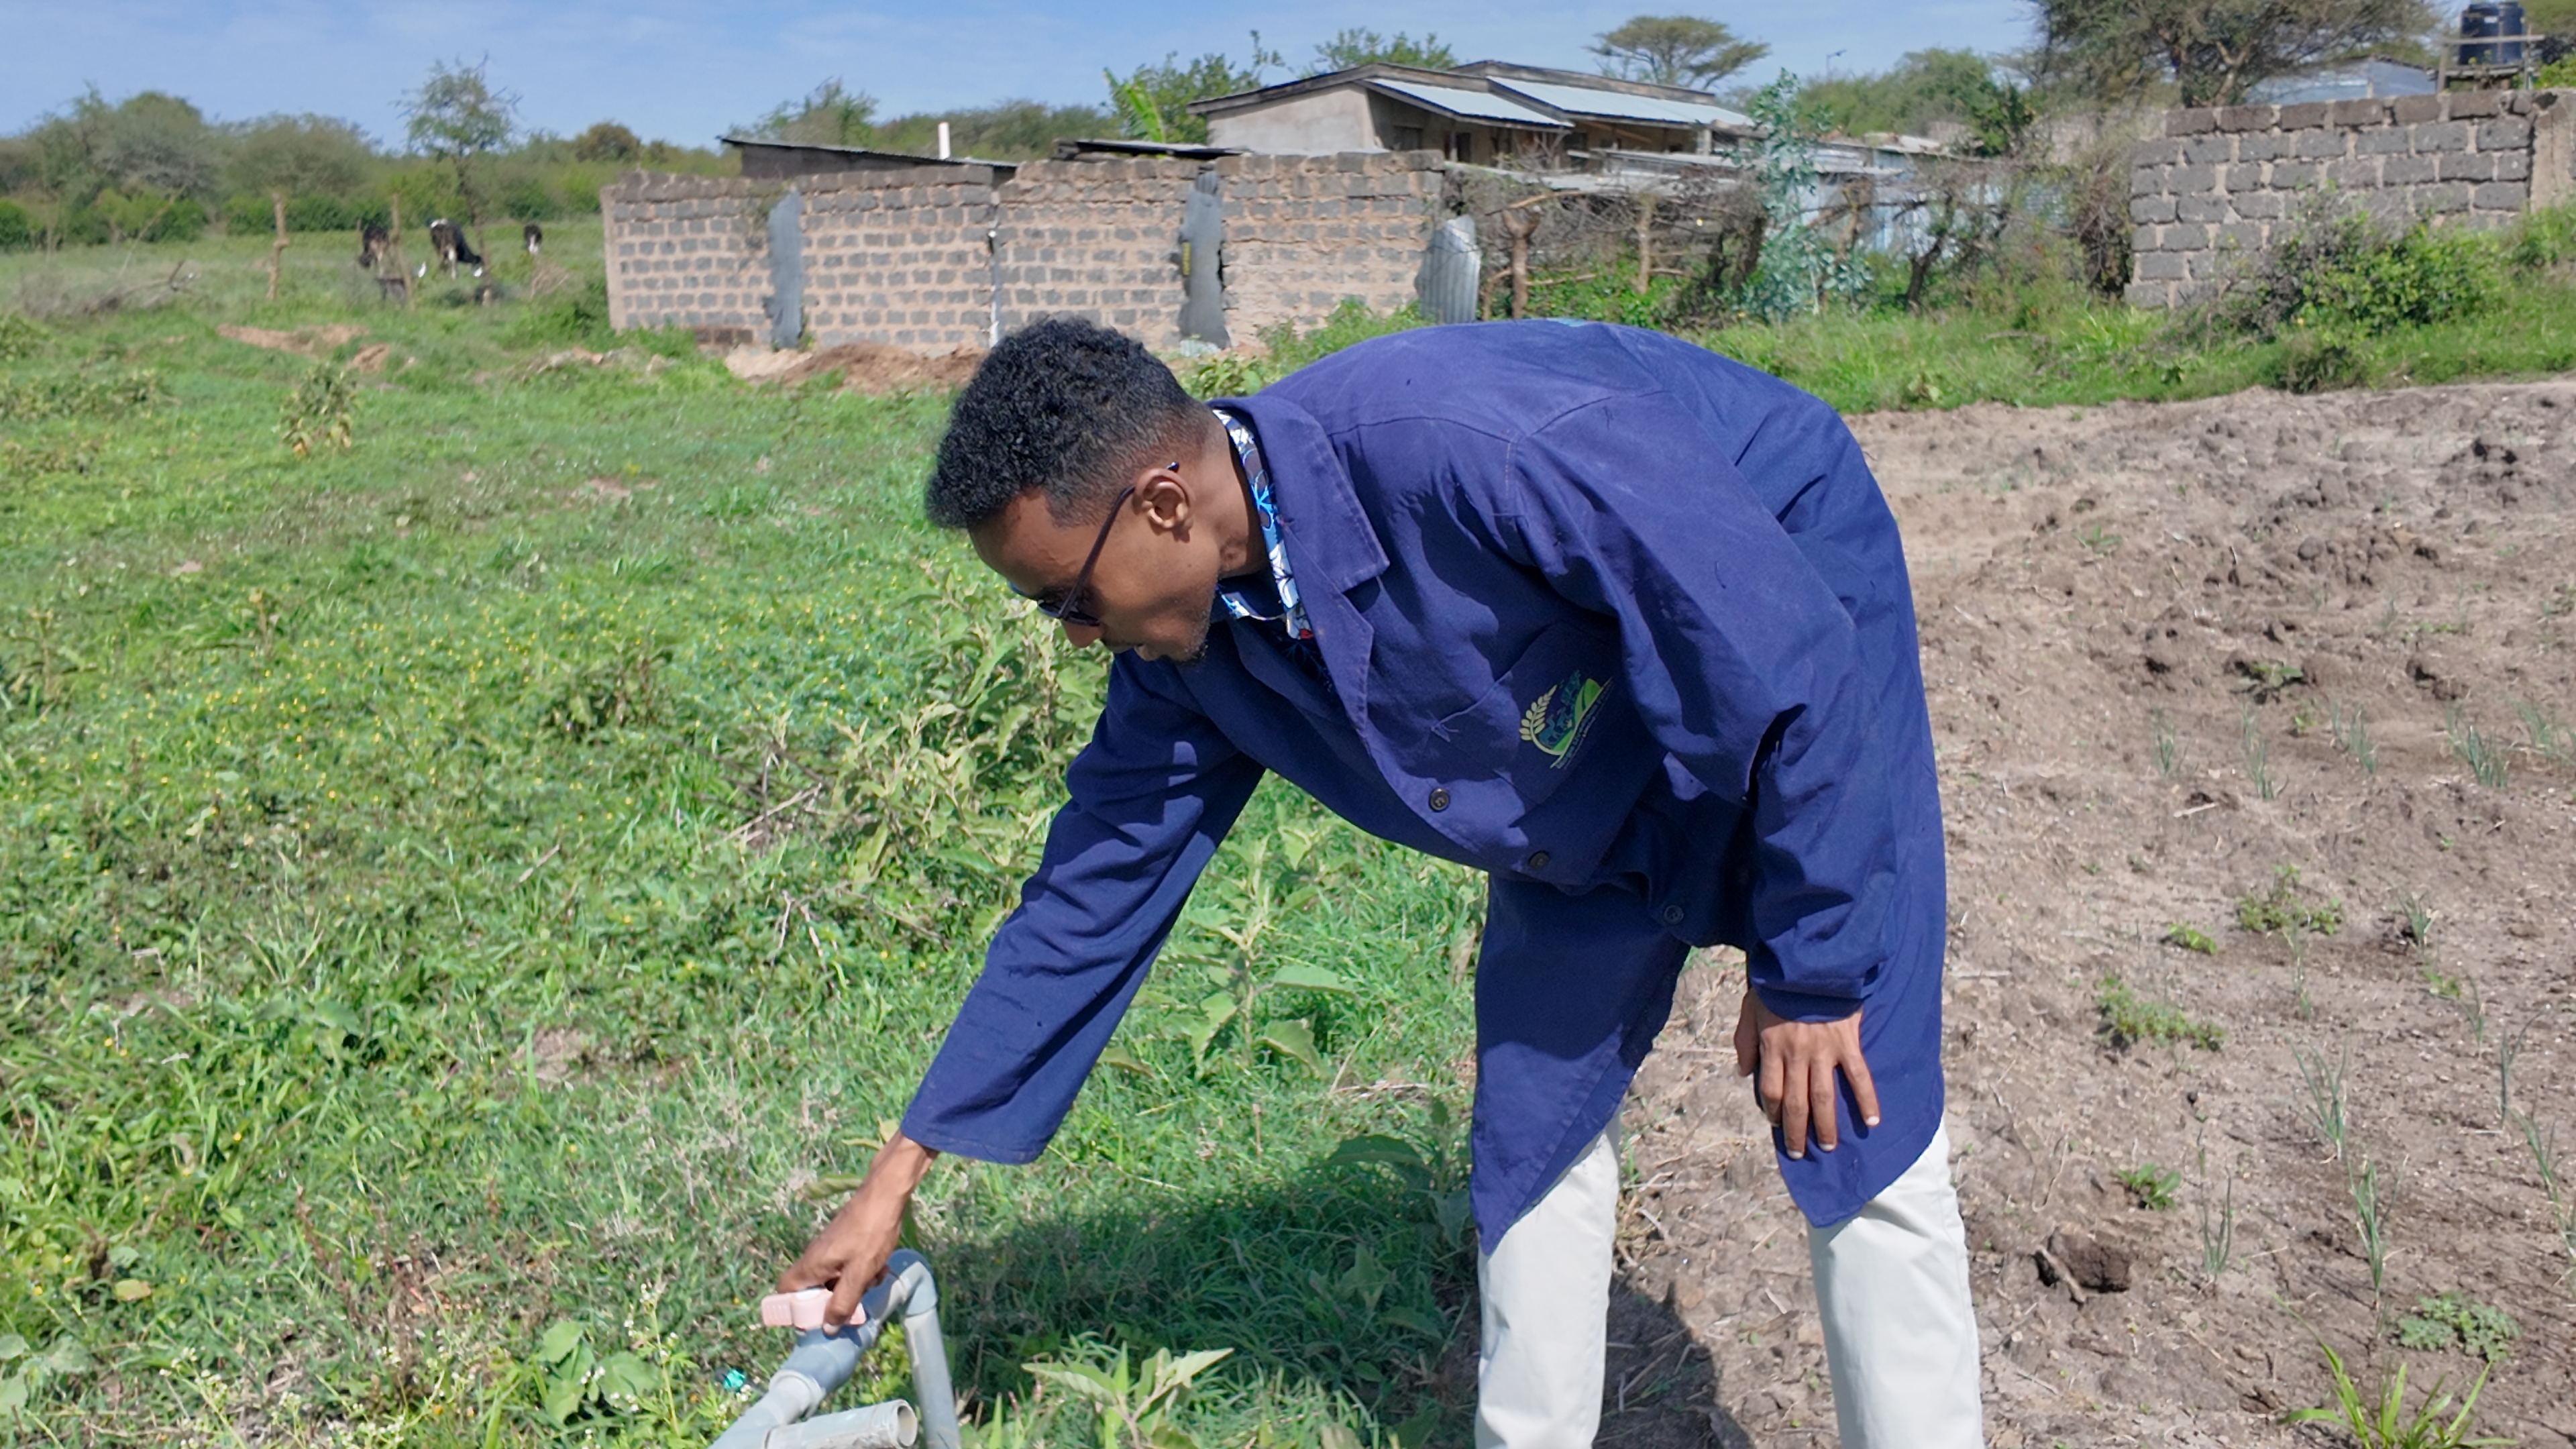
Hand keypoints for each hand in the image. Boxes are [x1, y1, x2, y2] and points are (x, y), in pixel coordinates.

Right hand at [777, 1132, 938, 1326]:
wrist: (886, 1194)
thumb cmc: (870, 1234)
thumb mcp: (859, 1274)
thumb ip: (843, 1303)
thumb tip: (826, 1329)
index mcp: (811, 1266)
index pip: (785, 1292)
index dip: (795, 1310)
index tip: (818, 1321)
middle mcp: (815, 1258)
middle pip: (814, 1290)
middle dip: (835, 1300)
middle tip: (856, 1303)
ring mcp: (830, 1250)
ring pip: (835, 1279)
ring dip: (854, 1286)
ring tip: (874, 1279)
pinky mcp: (845, 1243)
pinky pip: (847, 1266)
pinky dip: (861, 1271)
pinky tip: (880, 1268)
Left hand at [1732, 990, 1879, 1159]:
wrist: (1808, 962)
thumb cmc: (1777, 985)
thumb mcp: (1750, 1009)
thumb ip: (1744, 1041)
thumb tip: (1744, 1073)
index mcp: (1772, 1048)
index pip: (1771, 1091)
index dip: (1773, 1112)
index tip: (1777, 1124)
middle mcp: (1796, 1055)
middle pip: (1796, 1103)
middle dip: (1796, 1132)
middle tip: (1799, 1153)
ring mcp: (1824, 1051)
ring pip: (1824, 1097)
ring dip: (1826, 1125)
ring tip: (1828, 1146)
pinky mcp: (1847, 1043)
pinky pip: (1859, 1077)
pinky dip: (1866, 1100)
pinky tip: (1871, 1121)